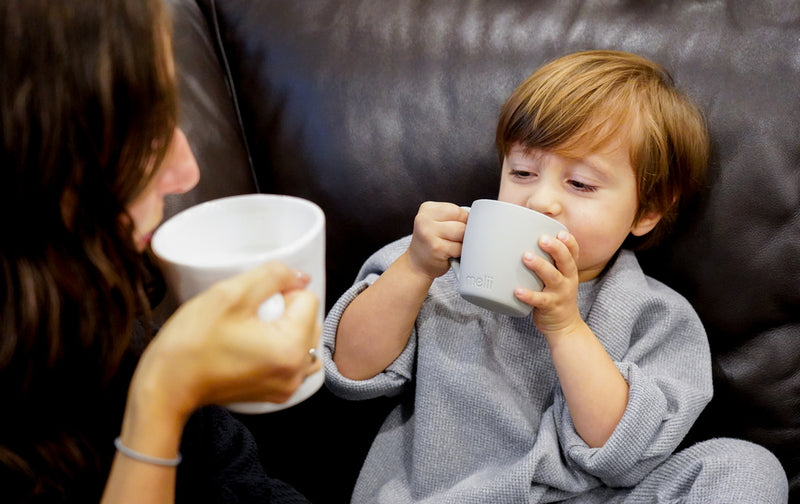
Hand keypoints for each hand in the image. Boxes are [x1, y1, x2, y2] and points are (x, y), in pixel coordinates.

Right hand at [132, 261, 320, 424]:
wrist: (166, 386)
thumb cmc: (191, 342)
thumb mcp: (229, 294)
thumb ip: (272, 276)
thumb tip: (301, 276)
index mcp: (291, 349)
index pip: (308, 299)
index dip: (280, 292)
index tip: (250, 304)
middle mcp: (296, 373)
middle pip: (310, 320)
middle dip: (285, 311)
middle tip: (248, 317)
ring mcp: (288, 387)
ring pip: (304, 339)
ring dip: (285, 328)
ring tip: (251, 331)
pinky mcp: (277, 393)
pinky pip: (293, 359)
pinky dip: (280, 347)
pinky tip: (252, 346)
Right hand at [406, 201, 467, 279]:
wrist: (416, 265)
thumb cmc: (432, 243)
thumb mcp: (437, 223)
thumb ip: (452, 217)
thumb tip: (478, 219)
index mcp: (427, 208)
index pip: (457, 209)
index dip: (464, 220)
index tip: (459, 229)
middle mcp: (424, 219)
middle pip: (461, 220)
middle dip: (464, 231)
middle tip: (455, 240)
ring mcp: (429, 233)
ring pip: (462, 233)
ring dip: (463, 242)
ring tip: (452, 246)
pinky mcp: (436, 248)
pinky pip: (459, 248)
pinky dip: (459, 253)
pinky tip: (450, 254)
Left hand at [514, 231, 582, 338]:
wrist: (564, 326)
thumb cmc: (556, 296)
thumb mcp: (558, 278)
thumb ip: (548, 263)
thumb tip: (522, 242)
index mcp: (569, 271)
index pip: (574, 252)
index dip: (569, 242)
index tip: (560, 232)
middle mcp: (567, 280)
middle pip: (566, 261)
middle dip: (555, 248)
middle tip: (542, 239)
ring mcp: (560, 293)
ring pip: (552, 277)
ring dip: (540, 266)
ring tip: (526, 257)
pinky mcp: (550, 306)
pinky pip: (539, 300)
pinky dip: (528, 295)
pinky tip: (517, 291)